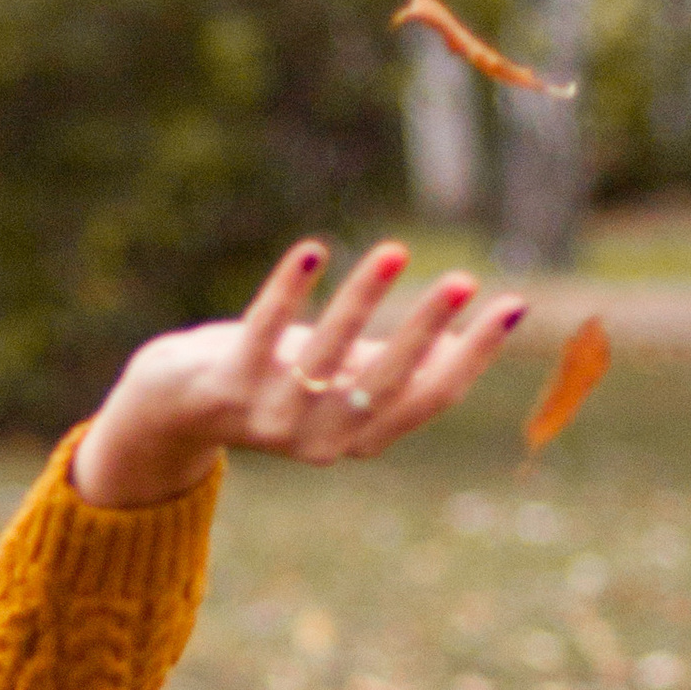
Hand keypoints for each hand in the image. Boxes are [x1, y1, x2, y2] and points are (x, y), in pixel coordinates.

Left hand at [71, 242, 527, 508]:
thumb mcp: (340, 380)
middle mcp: (320, 439)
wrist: (177, 406)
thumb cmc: (274, 381)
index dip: (474, 354)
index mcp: (359, 437)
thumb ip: (394, 367)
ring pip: (325, 357)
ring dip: (362, 301)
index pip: (429, 397)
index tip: (513, 304)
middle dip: (427, 330)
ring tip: (396, 250)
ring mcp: (270, 417)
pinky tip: (311, 252)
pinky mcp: (225, 387)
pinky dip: (285, 293)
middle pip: (385, 382)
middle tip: (464, 280)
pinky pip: (260, 334)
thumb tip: (473, 337)